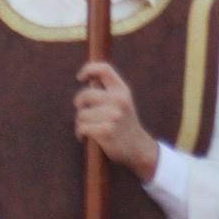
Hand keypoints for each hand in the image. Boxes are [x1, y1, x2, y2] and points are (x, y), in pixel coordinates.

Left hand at [74, 60, 158, 182]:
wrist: (139, 149)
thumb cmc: (124, 123)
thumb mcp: (122, 102)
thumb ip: (107, 91)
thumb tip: (86, 77)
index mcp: (122, 91)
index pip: (104, 69)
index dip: (88, 69)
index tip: (80, 78)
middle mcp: (119, 101)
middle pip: (85, 94)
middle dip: (79, 104)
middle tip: (83, 111)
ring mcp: (113, 116)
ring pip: (81, 114)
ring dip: (81, 122)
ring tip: (90, 127)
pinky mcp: (105, 131)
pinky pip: (81, 128)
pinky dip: (80, 133)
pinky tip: (86, 137)